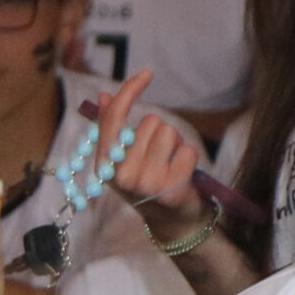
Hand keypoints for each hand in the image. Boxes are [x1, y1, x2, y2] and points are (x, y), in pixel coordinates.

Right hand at [92, 70, 206, 226]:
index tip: (147, 73)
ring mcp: (145, 182)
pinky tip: (182, 172)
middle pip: (150, 122)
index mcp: (105, 163)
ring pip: (170, 133)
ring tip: (170, 162)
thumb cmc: (146, 181)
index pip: (114, 119)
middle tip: (159, 155)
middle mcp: (120, 174)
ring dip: (175, 144)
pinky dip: (189, 157)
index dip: (129, 92)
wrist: (169, 220)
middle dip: (159, 132)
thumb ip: (113, 127)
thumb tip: (105, 95)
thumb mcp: (124, 157)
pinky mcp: (170, 187)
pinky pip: (188, 150)